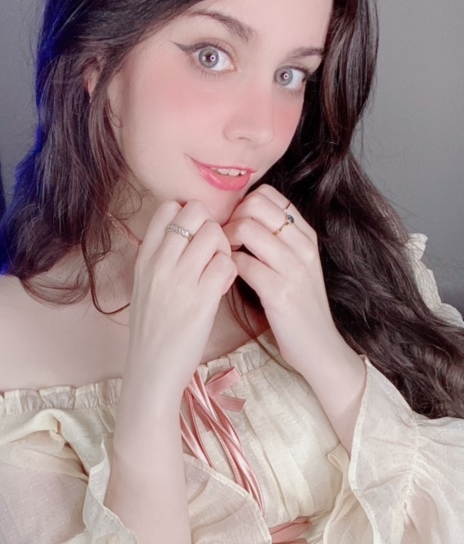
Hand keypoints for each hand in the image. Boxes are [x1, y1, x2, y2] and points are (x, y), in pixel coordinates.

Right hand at [125, 199, 235, 405]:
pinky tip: (222, 286)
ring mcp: (180, 281)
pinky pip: (227, 264)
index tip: (195, 237)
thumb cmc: (152, 331)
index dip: (189, 216)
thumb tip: (185, 237)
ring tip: (219, 269)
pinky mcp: (202, 301)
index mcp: (144, 259)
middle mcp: (159, 264)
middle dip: (211, 226)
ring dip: (224, 248)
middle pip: (195, 213)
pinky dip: (230, 271)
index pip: (168, 208)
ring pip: (214, 234)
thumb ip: (160, 260)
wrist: (151, 370)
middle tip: (212, 251)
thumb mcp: (144, 288)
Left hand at [224, 185, 365, 446]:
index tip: (234, 227)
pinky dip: (227, 266)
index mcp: (307, 236)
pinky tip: (226, 278)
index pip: (269, 195)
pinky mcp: (280, 292)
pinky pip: (242, 262)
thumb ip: (278, 243)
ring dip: (225, 241)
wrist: (320, 349)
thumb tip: (242, 220)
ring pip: (247, 228)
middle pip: (255, 205)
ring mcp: (293, 268)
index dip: (243, 205)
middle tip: (223, 243)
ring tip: (222, 259)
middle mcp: (303, 246)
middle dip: (230, 219)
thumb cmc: (300, 309)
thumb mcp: (297, 268)